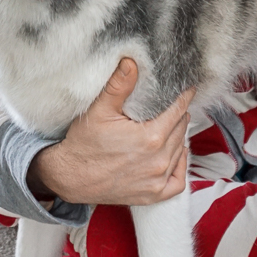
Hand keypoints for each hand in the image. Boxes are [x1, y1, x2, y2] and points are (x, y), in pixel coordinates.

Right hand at [28, 59, 193, 205]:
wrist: (70, 177)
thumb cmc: (84, 144)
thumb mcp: (99, 110)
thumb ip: (119, 85)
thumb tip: (132, 62)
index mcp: (150, 137)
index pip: (178, 110)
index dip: (183, 96)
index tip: (185, 89)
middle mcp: (158, 161)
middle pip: (180, 129)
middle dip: (178, 115)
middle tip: (171, 106)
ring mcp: (156, 180)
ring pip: (180, 151)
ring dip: (177, 137)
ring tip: (168, 126)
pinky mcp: (153, 195)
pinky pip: (178, 181)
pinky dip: (179, 167)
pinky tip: (172, 155)